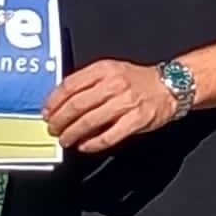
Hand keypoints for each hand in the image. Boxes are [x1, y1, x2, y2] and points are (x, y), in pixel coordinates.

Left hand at [44, 60, 178, 152]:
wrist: (169, 86)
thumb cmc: (137, 80)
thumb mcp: (111, 70)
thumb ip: (88, 82)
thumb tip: (61, 102)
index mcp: (104, 69)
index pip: (70, 85)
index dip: (54, 101)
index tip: (46, 112)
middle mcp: (114, 84)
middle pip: (77, 104)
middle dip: (60, 120)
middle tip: (52, 129)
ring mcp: (126, 102)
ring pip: (90, 121)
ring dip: (72, 133)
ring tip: (65, 140)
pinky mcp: (136, 120)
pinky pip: (109, 135)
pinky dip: (93, 143)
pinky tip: (84, 146)